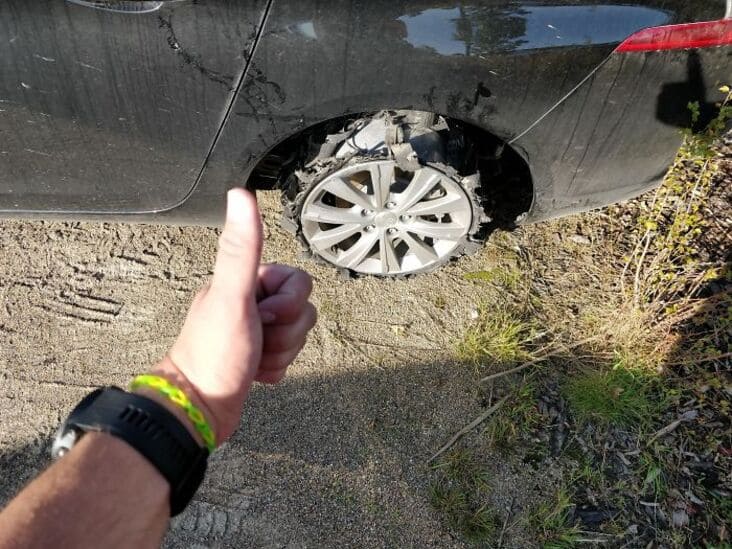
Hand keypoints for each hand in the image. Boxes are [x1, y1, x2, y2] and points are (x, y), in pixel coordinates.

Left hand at [150, 189, 315, 443]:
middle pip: (302, 310)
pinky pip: (288, 357)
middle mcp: (250, 302)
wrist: (198, 409)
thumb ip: (242, 248)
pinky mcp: (258, 357)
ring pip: (297, 335)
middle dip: (286, 332)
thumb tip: (241, 193)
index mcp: (244, 282)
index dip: (290, 302)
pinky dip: (277, 369)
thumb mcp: (232, 296)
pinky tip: (255, 375)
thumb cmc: (213, 353)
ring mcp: (255, 331)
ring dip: (282, 352)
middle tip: (258, 340)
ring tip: (254, 360)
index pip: (300, 281)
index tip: (264, 316)